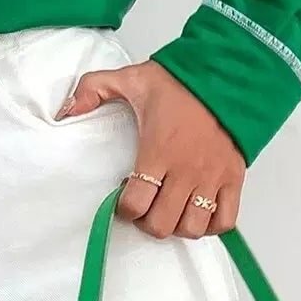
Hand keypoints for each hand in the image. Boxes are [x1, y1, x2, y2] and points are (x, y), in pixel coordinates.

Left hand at [55, 58, 246, 238]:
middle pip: (161, 224)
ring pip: (192, 227)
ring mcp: (212, 177)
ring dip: (176, 225)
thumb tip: (66, 110)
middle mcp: (186, 170)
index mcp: (158, 151)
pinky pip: (225, 220)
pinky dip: (210, 225)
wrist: (225, 73)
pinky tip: (197, 212)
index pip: (136, 204)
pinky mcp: (234, 178)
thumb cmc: (180, 81)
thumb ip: (92, 89)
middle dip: (146, 221)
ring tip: (168, 209)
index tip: (122, 197)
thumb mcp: (129, 79)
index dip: (123, 208)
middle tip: (143, 206)